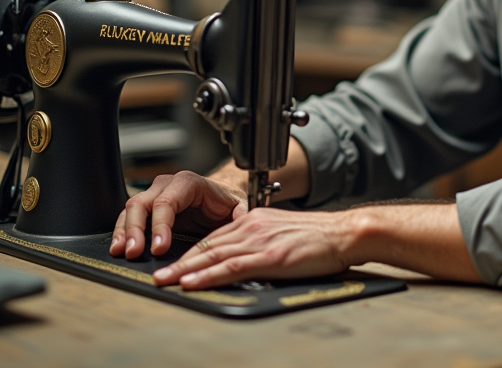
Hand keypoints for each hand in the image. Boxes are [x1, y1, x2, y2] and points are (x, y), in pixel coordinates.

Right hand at [110, 171, 246, 259]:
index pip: (167, 201)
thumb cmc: (227, 203)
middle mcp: (167, 185)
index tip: (159, 247)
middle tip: (135, 252)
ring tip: (121, 252)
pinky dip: (122, 232)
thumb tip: (242, 219)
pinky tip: (119, 248)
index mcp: (189, 183)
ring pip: (131, 209)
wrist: (222, 198)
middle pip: (142, 203)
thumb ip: (240, 213)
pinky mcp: (148, 208)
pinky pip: (129, 217)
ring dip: (124, 231)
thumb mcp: (239, 207)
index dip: (160, 225)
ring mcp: (154, 195)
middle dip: (136, 229)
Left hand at [151, 207, 355, 289]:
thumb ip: (261, 243)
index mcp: (254, 220)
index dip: (191, 252)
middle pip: (207, 245)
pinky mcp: (269, 256)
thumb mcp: (283, 233)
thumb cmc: (321, 237)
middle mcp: (252, 226)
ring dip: (185, 269)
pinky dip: (208, 275)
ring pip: (213, 255)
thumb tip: (245, 261)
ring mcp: (259, 240)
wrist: (344, 232)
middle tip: (157, 273)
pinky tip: (193, 281)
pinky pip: (231, 266)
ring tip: (165, 280)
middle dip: (179, 261)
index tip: (175, 263)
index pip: (214, 237)